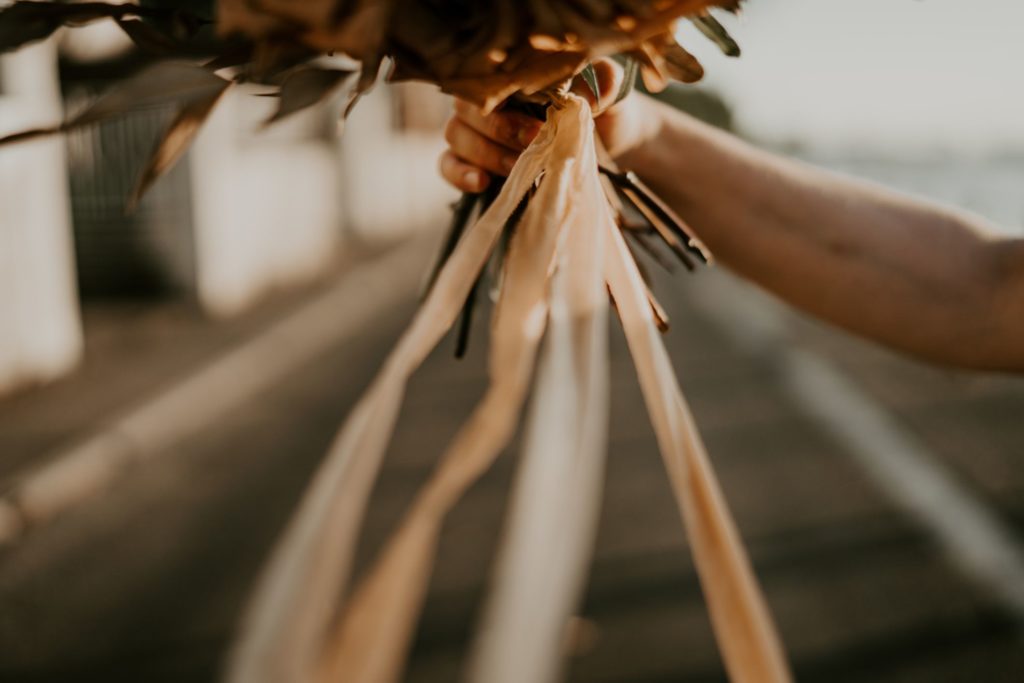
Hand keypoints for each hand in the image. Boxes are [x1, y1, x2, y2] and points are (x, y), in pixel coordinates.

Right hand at [439, 59, 658, 192]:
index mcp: (511, 77)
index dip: (507, 104)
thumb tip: (591, 94)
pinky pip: (448, 165)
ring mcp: (474, 131)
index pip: (489, 81)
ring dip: (488, 155)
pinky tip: (481, 183)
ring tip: (519, 169)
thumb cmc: (598, 111)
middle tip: (533, 145)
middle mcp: (486, 100)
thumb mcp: (609, 96)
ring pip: (456, 136)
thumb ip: (604, 84)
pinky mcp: (471, 161)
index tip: (539, 125)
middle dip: (500, 131)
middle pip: (468, 110)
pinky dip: (460, 175)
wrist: (604, 141)